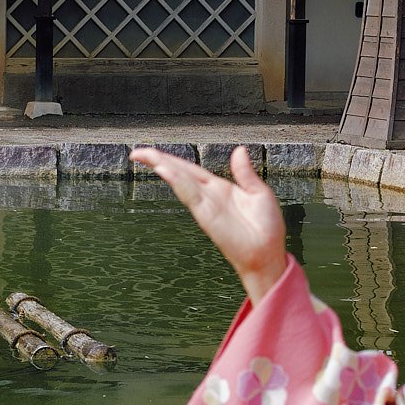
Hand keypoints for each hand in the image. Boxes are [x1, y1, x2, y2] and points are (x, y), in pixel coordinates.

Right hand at [131, 146, 286, 302]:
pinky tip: (166, 172)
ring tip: (145, 156)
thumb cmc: (266, 229)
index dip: (172, 159)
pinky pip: (190, 195)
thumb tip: (239, 150)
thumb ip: (245, 172)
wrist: (267, 254)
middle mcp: (209, 195)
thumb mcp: (259, 193)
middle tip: (137, 153)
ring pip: (180, 181)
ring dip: (163, 168)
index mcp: (220, 187)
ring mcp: (206, 205)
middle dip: (158, 160)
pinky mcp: (207, 216)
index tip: (154, 152)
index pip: (190, 168)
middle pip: (179, 172)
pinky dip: (178, 183)